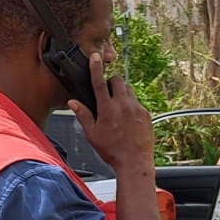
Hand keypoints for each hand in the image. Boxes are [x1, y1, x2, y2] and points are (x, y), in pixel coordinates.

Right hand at [68, 53, 154, 168]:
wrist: (135, 162)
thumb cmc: (112, 150)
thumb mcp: (92, 134)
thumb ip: (83, 115)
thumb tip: (72, 102)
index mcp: (107, 109)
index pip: (99, 82)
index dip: (96, 68)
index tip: (95, 57)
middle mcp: (123, 105)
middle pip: (118, 80)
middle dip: (112, 82)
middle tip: (107, 93)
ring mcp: (137, 108)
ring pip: (129, 89)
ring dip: (122, 92)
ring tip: (117, 106)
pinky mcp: (146, 114)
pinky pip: (138, 102)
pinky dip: (131, 104)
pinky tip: (127, 118)